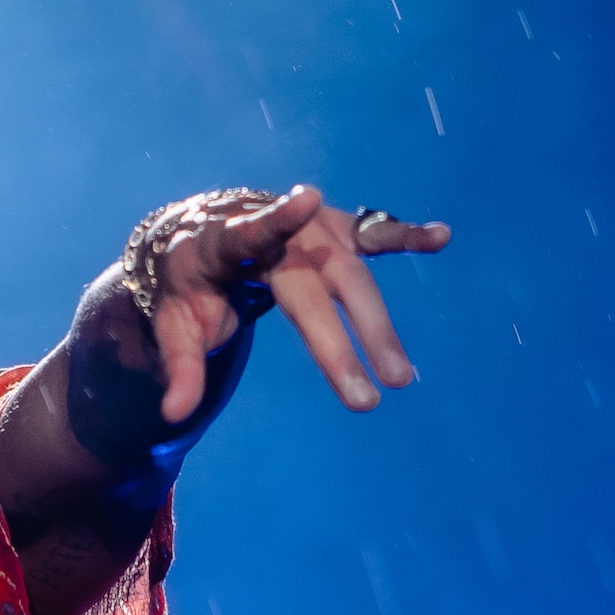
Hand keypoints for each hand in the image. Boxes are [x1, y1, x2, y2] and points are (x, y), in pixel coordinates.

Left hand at [128, 182, 439, 427]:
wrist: (206, 237)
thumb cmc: (189, 284)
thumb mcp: (172, 322)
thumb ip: (179, 365)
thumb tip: (174, 415)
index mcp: (224, 242)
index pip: (251, 231)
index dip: (278, 218)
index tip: (308, 199)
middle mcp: (275, 229)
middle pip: (312, 284)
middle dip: (339, 342)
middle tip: (364, 400)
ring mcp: (310, 228)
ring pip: (350, 274)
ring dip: (377, 326)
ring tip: (399, 376)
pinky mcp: (336, 231)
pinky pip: (373, 235)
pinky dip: (406, 237)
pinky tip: (442, 237)